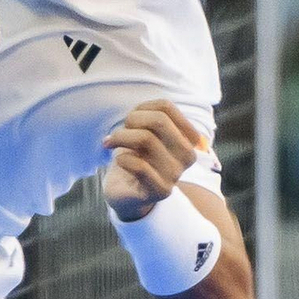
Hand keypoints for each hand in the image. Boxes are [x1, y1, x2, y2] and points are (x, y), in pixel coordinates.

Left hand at [102, 101, 207, 220]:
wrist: (126, 191)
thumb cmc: (136, 156)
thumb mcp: (142, 131)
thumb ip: (145, 116)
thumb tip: (135, 116)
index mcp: (188, 137)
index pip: (166, 107)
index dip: (141, 108)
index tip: (131, 120)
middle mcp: (188, 155)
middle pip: (160, 120)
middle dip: (132, 120)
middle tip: (118, 132)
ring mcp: (176, 174)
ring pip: (147, 139)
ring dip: (120, 137)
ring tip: (111, 143)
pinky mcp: (162, 191)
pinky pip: (140, 166)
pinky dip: (122, 158)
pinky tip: (119, 161)